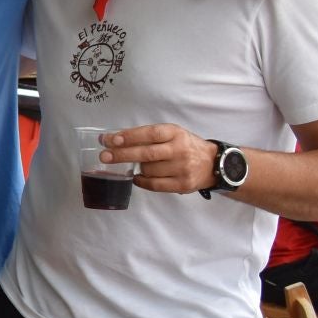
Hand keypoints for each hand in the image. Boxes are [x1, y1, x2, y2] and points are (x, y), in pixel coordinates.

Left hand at [101, 124, 217, 194]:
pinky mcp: (182, 184)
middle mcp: (179, 150)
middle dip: (122, 154)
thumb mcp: (172, 134)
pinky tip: (137, 177)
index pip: (149, 133)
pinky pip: (154, 185)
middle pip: (146, 153)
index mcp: (175, 133)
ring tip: (137, 165)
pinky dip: (141, 181)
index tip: (110, 139)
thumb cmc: (185, 146)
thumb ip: (149, 136)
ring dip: (137, 168)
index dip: (129, 136)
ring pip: (148, 170)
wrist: (213, 163)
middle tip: (104, 156)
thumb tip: (115, 139)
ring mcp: (182, 168)